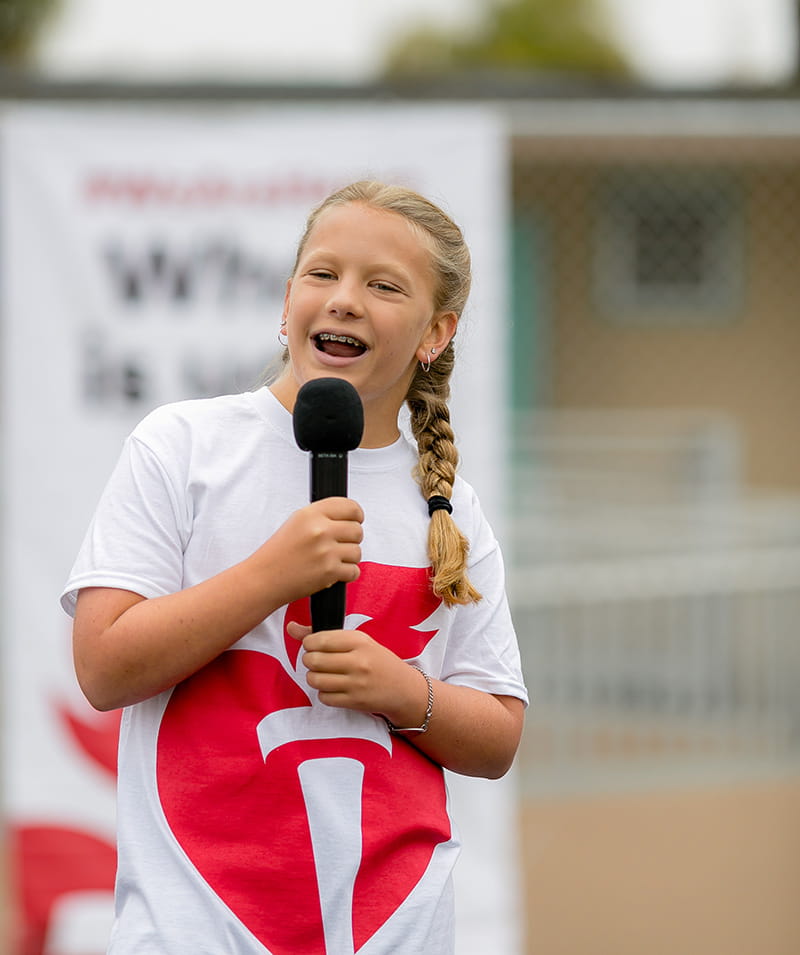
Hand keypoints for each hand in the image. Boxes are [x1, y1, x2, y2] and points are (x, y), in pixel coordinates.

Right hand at [255, 498, 362, 607]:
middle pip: (357, 530)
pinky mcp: (329, 572)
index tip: (356, 520)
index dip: (357, 515)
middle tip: (339, 545)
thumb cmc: (278, 554)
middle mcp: (319, 530)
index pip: (350, 507)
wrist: (263, 579)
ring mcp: (325, 551)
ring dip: (348, 558)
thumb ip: (323, 517)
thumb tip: (350, 517)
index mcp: (311, 514)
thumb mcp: (296, 523)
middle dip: (351, 539)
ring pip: (357, 552)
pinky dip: (346, 574)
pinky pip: (354, 571)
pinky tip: (332, 572)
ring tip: (331, 560)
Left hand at [287, 621, 427, 725]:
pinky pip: (323, 697)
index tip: (313, 646)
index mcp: (359, 641)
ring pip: (315, 679)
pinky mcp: (354, 701)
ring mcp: (356, 683)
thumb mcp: (357, 642)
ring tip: (322, 674)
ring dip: (313, 677)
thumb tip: (290, 627)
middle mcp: (358, 661)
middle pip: (313, 660)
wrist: (402, 688)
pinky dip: (323, 693)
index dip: (309, 644)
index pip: (319, 639)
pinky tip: (333, 688)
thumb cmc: (377, 660)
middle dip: (309, 661)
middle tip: (317, 661)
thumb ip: (324, 635)